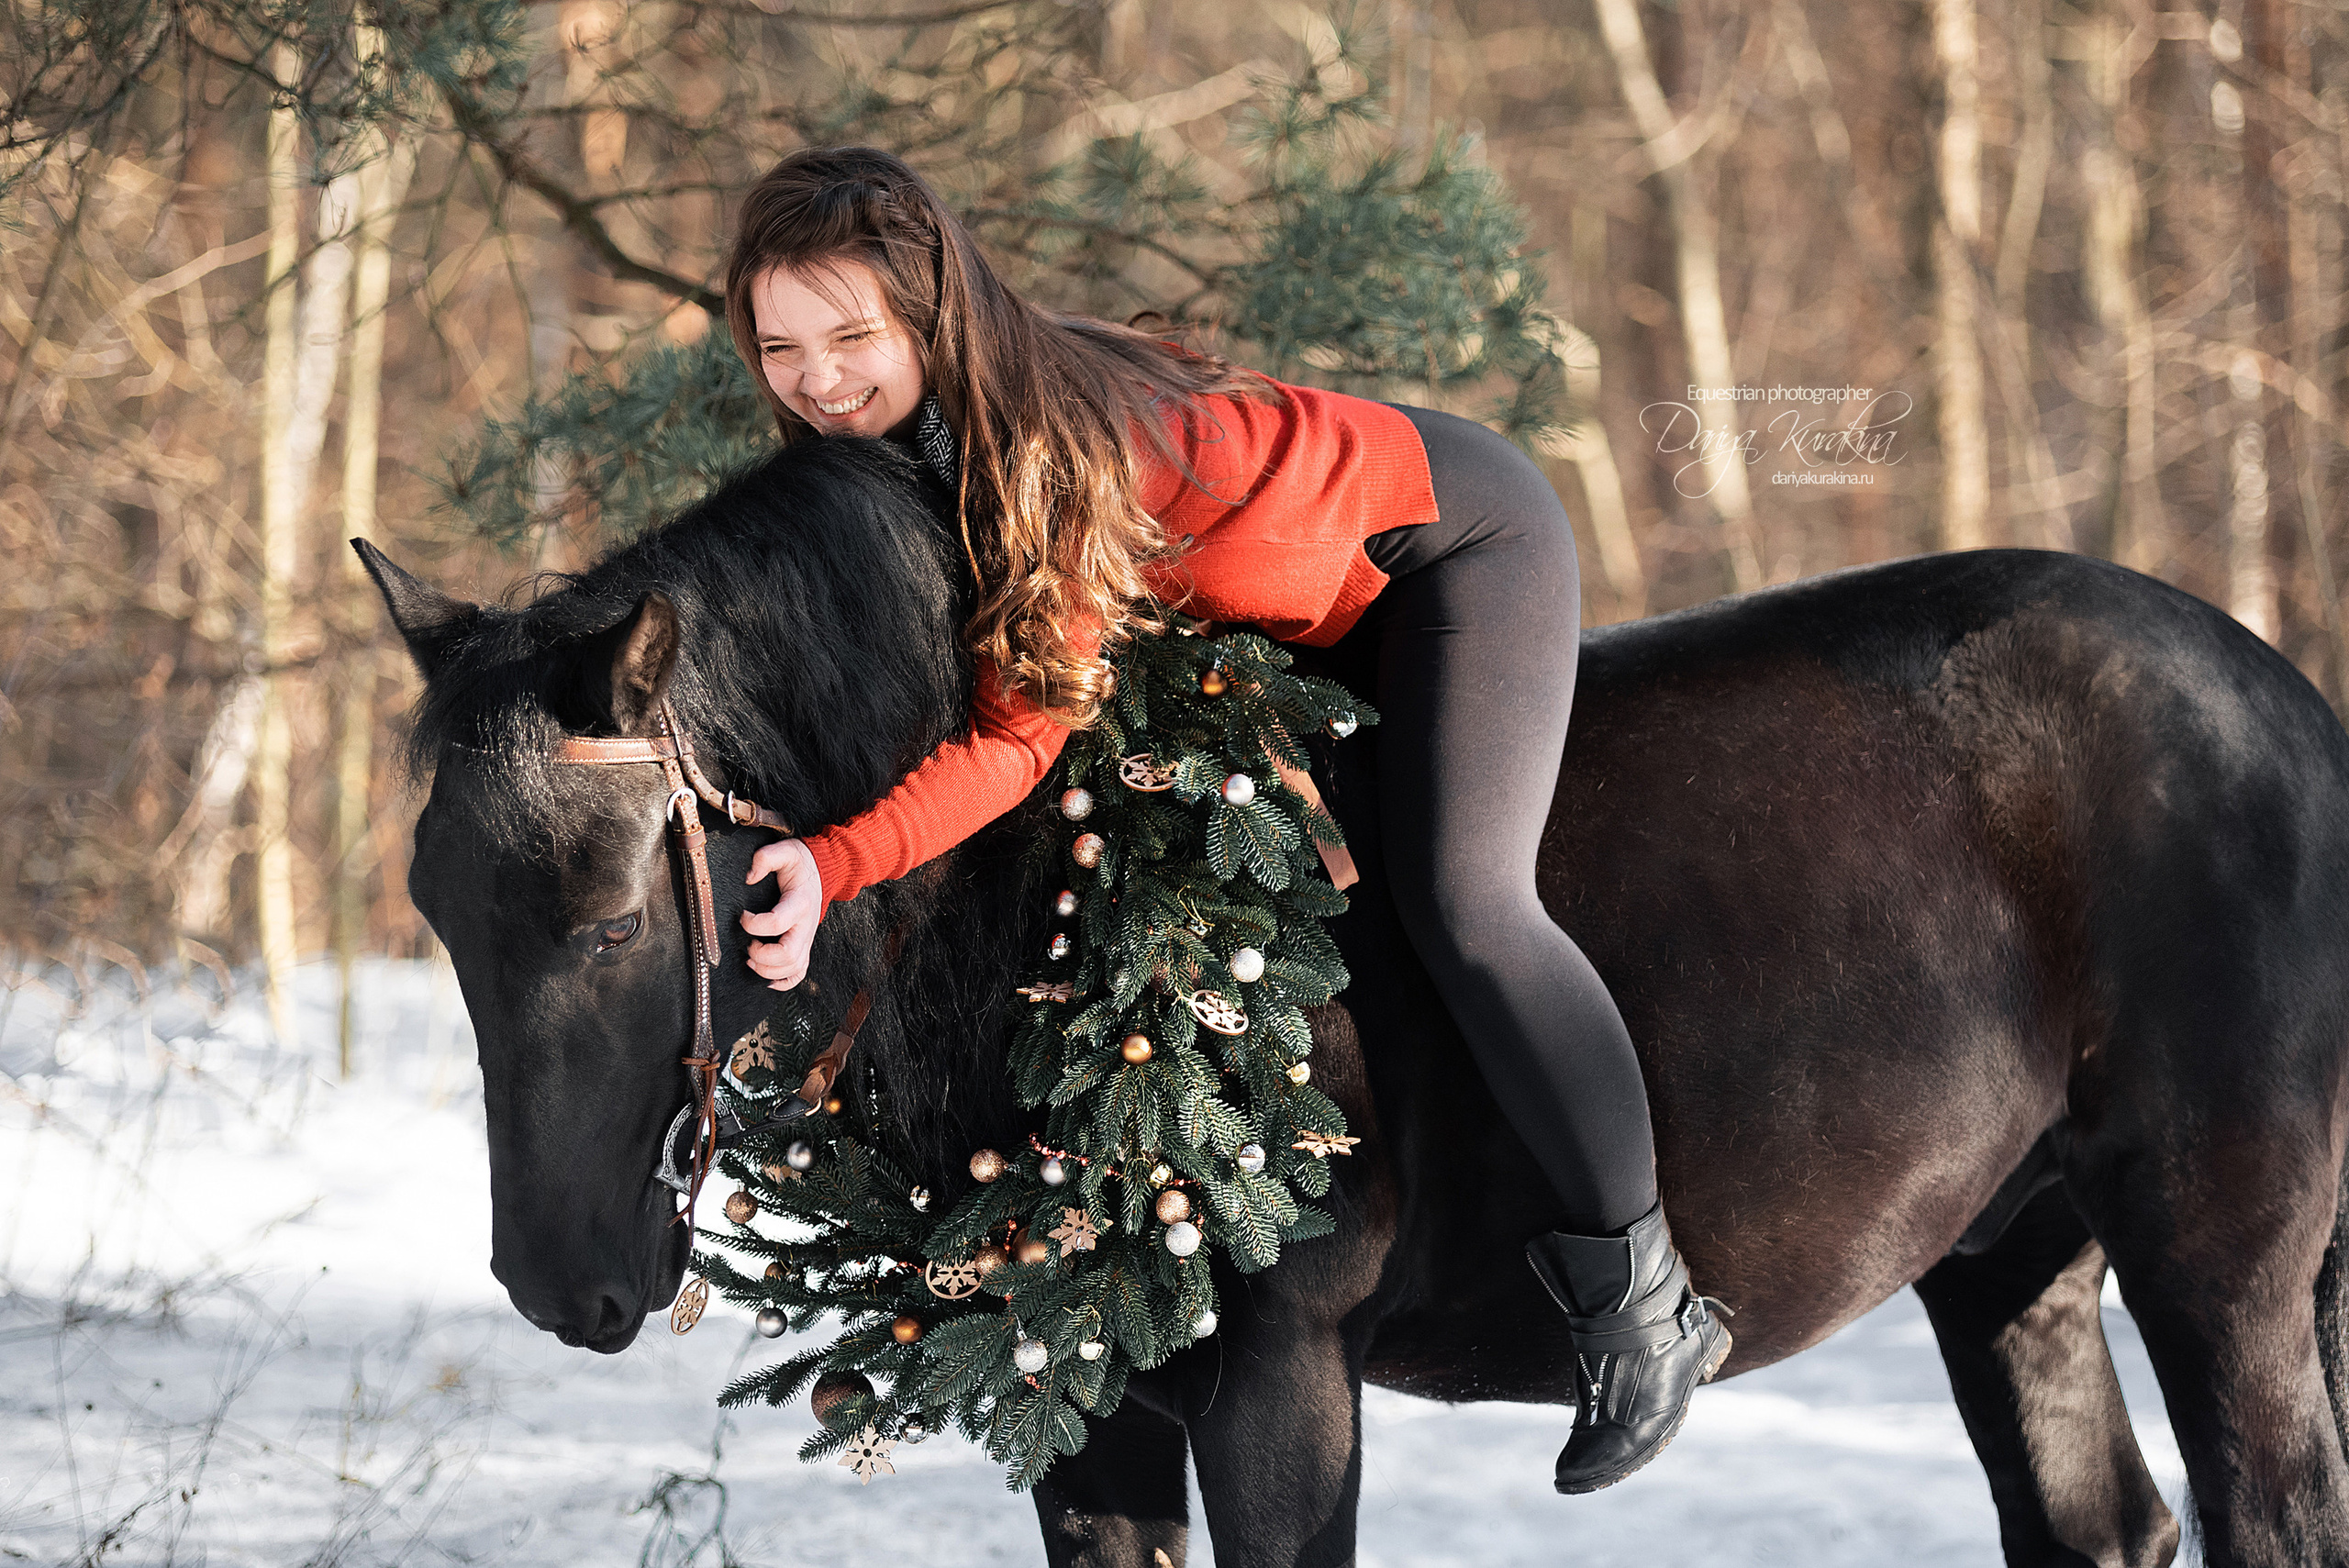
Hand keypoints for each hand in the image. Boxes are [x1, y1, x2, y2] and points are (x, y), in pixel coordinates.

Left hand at [742, 838, 822, 989]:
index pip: (777, 922)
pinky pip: (799, 973)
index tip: (742, 915)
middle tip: (748, 945)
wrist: (824, 872)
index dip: (753, 923)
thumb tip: (749, 877)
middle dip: (761, 955)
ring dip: (767, 970)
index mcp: (799, 903)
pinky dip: (784, 982)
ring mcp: (807, 938)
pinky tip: (767, 979)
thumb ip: (765, 858)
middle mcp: (806, 925)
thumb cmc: (801, 864)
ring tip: (751, 958)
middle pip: (787, 955)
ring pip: (792, 968)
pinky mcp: (805, 946)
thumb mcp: (785, 851)